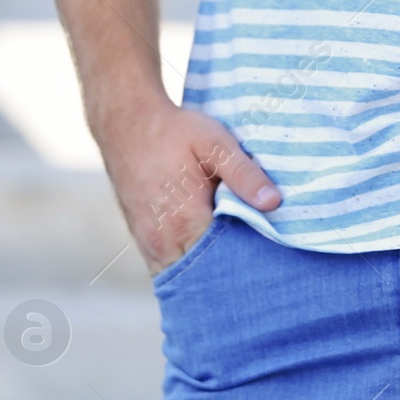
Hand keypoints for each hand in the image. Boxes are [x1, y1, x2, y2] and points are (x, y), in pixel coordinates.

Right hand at [95, 98, 280, 273]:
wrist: (126, 122)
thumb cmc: (174, 131)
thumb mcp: (216, 144)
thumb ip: (245, 175)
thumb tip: (273, 203)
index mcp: (185, 221)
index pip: (224, 262)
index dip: (248, 262)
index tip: (269, 259)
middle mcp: (163, 241)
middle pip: (204, 276)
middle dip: (229, 274)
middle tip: (258, 267)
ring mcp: (149, 244)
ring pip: (183, 276)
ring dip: (207, 274)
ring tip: (235, 264)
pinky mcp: (142, 240)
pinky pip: (167, 268)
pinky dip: (189, 267)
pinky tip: (210, 257)